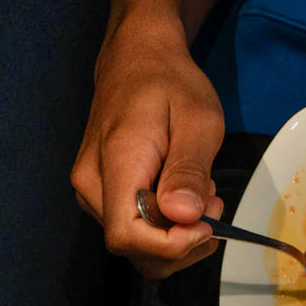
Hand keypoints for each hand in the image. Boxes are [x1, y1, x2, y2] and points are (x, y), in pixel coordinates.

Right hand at [71, 17, 225, 278]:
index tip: (207, 226)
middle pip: (131, 248)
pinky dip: (164, 225)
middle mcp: (91, 184)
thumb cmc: (170, 83)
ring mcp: (91, 189)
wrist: (137, 57)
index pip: (127, 236)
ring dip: (175, 236)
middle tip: (214, 206)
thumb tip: (182, 215)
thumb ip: (189, 169)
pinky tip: (185, 195)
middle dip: (180, 243)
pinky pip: (131, 226)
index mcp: (115, 164)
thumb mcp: (198, 120)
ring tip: (204, 196)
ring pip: (133, 243)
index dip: (170, 246)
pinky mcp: (100, 190)